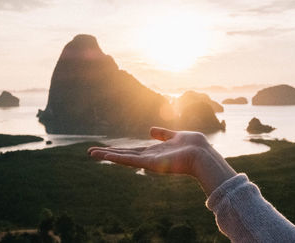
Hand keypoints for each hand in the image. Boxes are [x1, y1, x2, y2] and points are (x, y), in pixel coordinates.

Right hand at [88, 127, 236, 195]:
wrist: (202, 154)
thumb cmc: (194, 145)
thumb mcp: (175, 136)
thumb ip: (163, 134)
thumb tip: (150, 130)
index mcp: (155, 151)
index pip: (133, 150)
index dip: (119, 149)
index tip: (106, 149)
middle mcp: (150, 157)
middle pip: (124, 154)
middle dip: (108, 153)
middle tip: (91, 152)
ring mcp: (149, 161)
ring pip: (123, 157)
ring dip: (107, 155)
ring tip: (91, 153)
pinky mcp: (150, 163)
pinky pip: (131, 160)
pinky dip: (117, 157)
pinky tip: (105, 155)